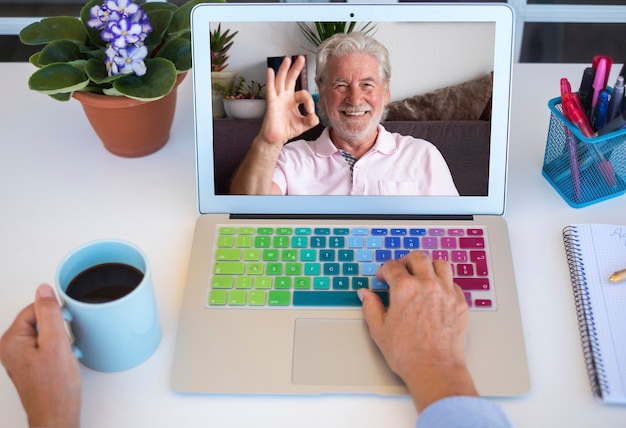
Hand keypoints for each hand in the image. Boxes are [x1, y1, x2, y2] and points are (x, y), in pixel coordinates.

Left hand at [0, 284, 80, 427]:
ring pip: (43, 333)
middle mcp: (10, 349)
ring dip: (59, 339)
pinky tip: (63, 361)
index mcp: (11, 340)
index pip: (33, 308)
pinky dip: (58, 349)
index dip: (54, 314)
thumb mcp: (56, 342)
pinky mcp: (29, 365)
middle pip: (38, 320)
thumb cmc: (55, 387)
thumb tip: (43, 290)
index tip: (64, 326)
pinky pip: (45, 346)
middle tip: (65, 342)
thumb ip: (49, 313)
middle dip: (57, 327)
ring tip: (64, 354)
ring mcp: (19, 358)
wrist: (57, 415)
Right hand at [230, 55, 318, 194]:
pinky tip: (270, 71)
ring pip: (281, 81)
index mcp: (293, 100)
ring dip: (284, 69)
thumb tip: (315, 116)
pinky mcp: (271, 103)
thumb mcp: (304, 125)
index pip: (303, 94)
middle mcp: (285, 97)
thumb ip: (312, 120)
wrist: (276, 139)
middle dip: (296, 68)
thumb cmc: (288, 130)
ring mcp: (277, 99)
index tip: (311, 113)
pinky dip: (270, 80)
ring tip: (287, 59)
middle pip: (291, 79)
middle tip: (301, 58)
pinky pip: (270, 90)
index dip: (309, 102)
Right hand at [358, 251, 477, 411]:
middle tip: (401, 270)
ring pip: (440, 264)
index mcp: (405, 288)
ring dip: (428, 266)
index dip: (384, 271)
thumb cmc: (407, 353)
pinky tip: (436, 292)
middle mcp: (427, 285)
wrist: (435, 370)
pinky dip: (444, 282)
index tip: (383, 278)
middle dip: (406, 261)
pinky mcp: (460, 303)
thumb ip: (370, 307)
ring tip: (422, 275)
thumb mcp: (379, 330)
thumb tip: (365, 294)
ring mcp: (447, 292)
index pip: (393, 266)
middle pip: (418, 257)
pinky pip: (453, 283)